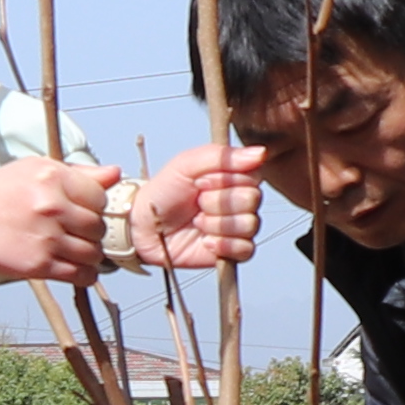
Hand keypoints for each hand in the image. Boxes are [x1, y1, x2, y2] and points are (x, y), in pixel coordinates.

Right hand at [0, 154, 123, 279]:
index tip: (88, 212)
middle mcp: (52, 207)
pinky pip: (78, 275)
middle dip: (94, 233)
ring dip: (90, 255)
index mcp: (53, 178)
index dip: (97, 207)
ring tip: (77, 250)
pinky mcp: (37, 265)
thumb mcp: (36, 168)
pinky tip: (77, 268)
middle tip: (82, 234)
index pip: (100, 197)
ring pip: (92, 253)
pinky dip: (84, 275)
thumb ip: (78, 173)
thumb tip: (114, 174)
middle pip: (98, 227)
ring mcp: (45, 238)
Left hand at [125, 140, 269, 274]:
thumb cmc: (164, 192)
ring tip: (197, 222)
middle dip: (217, 203)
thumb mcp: (186, 164)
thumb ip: (221, 155)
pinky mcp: (234, 251)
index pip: (251, 176)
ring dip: (216, 224)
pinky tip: (205, 241)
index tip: (199, 183)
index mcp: (234, 177)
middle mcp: (241, 201)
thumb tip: (260, 153)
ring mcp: (239, 227)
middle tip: (196, 203)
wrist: (144, 226)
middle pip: (251, 201)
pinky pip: (245, 249)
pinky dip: (223, 245)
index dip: (223, 181)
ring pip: (248, 225)